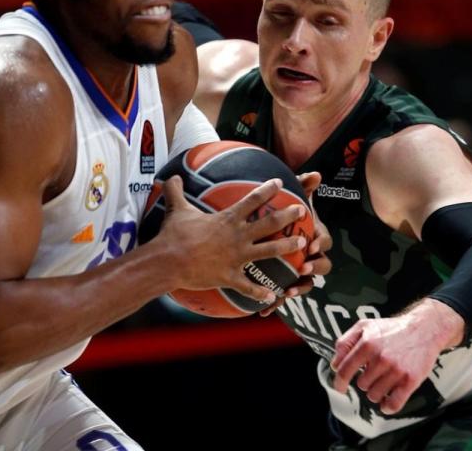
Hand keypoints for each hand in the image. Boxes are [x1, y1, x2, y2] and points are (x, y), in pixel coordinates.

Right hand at [157, 176, 306, 303]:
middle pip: (269, 223)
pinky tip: (273, 296)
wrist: (169, 261)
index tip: (280, 182)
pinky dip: (261, 292)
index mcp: (227, 219)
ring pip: (269, 251)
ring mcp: (236, 257)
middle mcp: (237, 236)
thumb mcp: (176, 209)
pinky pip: (249, 286)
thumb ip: (175, 191)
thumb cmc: (173, 234)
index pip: (252, 200)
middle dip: (288, 215)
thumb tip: (171, 176)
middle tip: (302, 210)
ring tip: (302, 244)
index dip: (268, 190)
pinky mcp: (230, 277)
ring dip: (287, 246)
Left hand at [259, 172, 331, 316]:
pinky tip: (264, 310)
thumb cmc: (288, 216)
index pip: (324, 242)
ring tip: (289, 291)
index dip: (319, 244)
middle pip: (322, 266)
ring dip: (300, 288)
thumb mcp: (295, 199)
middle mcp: (312, 256)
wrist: (275, 231)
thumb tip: (315, 173)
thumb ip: (303, 187)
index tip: (310, 245)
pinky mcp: (287, 282)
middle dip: (314, 268)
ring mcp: (301, 271)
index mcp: (316, 237)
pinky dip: (276, 302)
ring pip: (306, 284)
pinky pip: (284, 295)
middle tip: (303, 268)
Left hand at [329, 298, 464, 414]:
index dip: (339, 382)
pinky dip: (387, 407)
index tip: (339, 388)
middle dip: (365, 381)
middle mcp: (380, 357)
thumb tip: (335, 364)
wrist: (424, 328)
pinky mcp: (411, 380)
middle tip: (375, 372)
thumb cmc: (392, 328)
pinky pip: (393, 403)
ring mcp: (396, 369)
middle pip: (361, 385)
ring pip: (375, 395)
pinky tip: (386, 403)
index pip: (344, 370)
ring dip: (377, 392)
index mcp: (367, 343)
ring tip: (384, 380)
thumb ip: (345, 342)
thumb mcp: (364, 326)